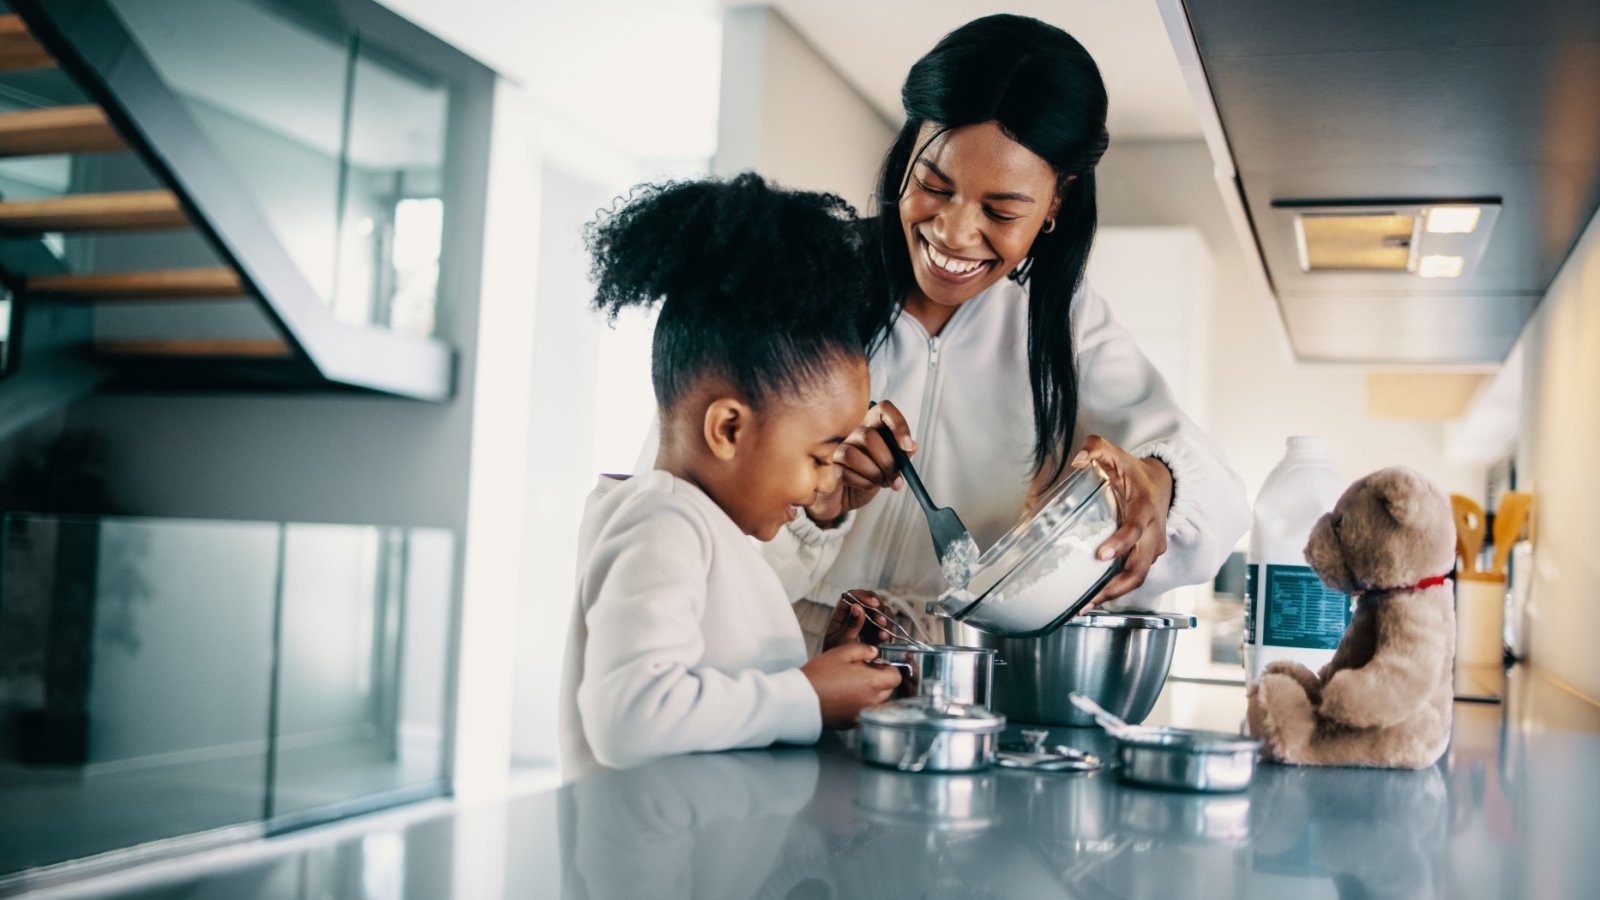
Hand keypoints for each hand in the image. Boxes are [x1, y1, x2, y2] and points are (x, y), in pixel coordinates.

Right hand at [801, 643, 901, 728]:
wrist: (801, 700)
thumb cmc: (818, 676)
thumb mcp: (840, 653)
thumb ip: (863, 649)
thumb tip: (874, 653)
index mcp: (872, 683)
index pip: (896, 677)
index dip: (888, 669)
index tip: (877, 665)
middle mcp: (871, 702)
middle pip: (888, 690)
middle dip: (880, 680)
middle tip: (861, 672)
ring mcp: (863, 714)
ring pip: (878, 702)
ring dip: (871, 693)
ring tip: (852, 685)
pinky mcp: (852, 723)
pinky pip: (865, 712)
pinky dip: (861, 705)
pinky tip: (845, 697)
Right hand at [805, 400, 914, 525]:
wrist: (845, 500)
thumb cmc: (868, 478)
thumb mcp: (890, 468)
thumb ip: (901, 456)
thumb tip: (912, 446)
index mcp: (871, 426)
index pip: (883, 410)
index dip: (897, 424)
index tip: (906, 446)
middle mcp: (853, 432)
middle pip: (869, 436)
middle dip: (887, 462)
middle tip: (896, 479)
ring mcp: (838, 447)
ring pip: (854, 455)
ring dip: (873, 474)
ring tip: (880, 483)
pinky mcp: (828, 465)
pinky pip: (845, 472)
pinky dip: (862, 483)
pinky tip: (864, 486)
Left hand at [823, 590, 892, 649]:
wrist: (841, 671)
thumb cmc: (836, 656)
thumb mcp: (841, 642)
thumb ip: (850, 625)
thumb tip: (857, 607)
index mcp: (841, 613)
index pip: (852, 596)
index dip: (863, 596)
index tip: (873, 604)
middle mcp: (855, 614)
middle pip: (871, 600)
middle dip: (879, 610)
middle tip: (881, 622)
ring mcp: (867, 621)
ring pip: (881, 611)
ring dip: (885, 621)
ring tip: (883, 635)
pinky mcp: (875, 629)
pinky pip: (886, 624)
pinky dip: (887, 630)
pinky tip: (885, 639)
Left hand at [1072, 435, 1173, 604]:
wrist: (1162, 483)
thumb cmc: (1133, 472)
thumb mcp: (1115, 453)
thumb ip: (1095, 448)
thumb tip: (1079, 461)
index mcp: (1145, 508)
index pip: (1137, 528)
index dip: (1122, 543)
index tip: (1102, 555)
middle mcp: (1153, 533)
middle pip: (1140, 567)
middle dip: (1116, 586)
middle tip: (1089, 599)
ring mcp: (1152, 548)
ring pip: (1138, 578)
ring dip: (1113, 595)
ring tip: (1084, 607)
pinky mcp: (1146, 558)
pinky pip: (1133, 578)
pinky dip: (1114, 591)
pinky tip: (1091, 600)